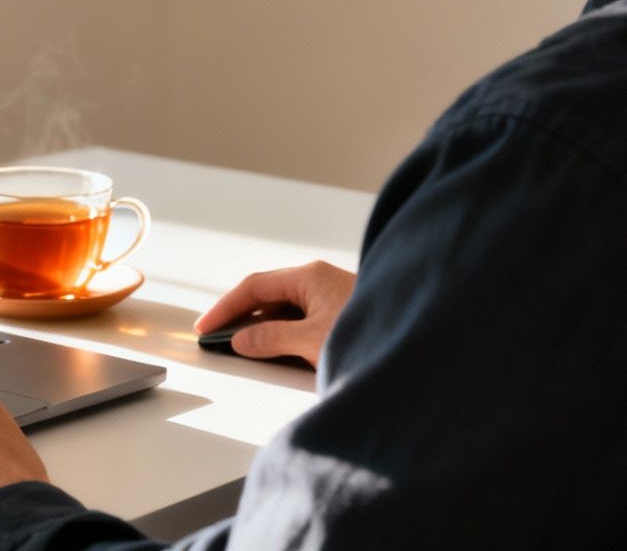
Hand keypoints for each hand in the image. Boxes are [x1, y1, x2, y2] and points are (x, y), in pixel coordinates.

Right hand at [194, 261, 355, 366]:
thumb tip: (241, 340)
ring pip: (284, 308)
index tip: (206, 326)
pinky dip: (281, 331)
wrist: (421, 344)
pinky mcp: (339, 314)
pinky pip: (300, 318)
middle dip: (240, 315)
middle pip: (268, 294)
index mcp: (310, 277)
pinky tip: (274, 349)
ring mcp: (330, 296)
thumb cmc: (371, 333)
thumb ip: (271, 338)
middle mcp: (318, 281)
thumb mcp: (312, 340)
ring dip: (261, 325)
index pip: (255, 286)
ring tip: (239, 347)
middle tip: (215, 337)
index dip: (226, 307)